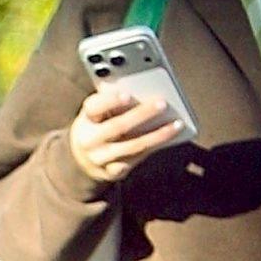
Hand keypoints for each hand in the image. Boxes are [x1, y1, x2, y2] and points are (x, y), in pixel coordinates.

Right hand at [68, 86, 187, 184]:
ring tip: (176, 124)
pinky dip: (154, 148)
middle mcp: (89, 140)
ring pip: (132, 146)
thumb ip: (111, 102)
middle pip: (117, 126)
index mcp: (85, 119)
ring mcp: (100, 158)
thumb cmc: (96, 127)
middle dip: (142, 114)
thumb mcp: (97, 114)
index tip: (128, 94)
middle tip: (162, 103)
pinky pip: (137, 159)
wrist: (83, 160)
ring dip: (157, 135)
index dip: (110, 101)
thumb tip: (141, 88)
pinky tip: (169, 139)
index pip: (94, 107)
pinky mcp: (112, 172)